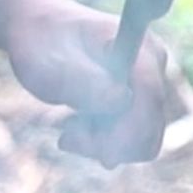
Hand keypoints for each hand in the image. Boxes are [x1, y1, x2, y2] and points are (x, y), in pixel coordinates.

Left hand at [2, 0, 172, 164]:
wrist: (38, 35)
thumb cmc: (40, 45)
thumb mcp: (48, 63)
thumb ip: (81, 80)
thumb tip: (120, 100)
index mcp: (138, 47)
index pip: (149, 97)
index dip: (132, 130)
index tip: (105, 157)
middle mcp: (153, 64)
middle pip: (150, 122)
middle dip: (111, 142)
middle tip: (67, 138)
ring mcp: (149, 83)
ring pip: (142, 138)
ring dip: (103, 145)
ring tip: (68, 134)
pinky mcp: (139, 100)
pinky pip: (132, 139)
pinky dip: (103, 143)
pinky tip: (75, 130)